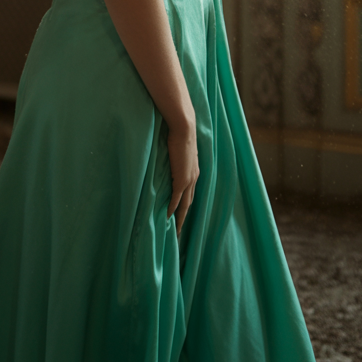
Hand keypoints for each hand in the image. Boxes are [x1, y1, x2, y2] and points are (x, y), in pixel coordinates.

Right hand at [166, 120, 198, 237]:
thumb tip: (169, 160)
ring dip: (180, 218)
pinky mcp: (181, 179)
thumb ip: (176, 157)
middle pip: (189, 203)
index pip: (190, 193)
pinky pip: (177, 198)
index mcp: (194, 171)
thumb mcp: (179, 149)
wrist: (184, 128)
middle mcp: (194, 178)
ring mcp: (189, 179)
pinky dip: (173, 209)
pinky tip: (168, 217)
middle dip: (184, 218)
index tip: (181, 217)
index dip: (185, 206)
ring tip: (175, 231)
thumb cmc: (179, 133)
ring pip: (185, 205)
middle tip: (179, 232)